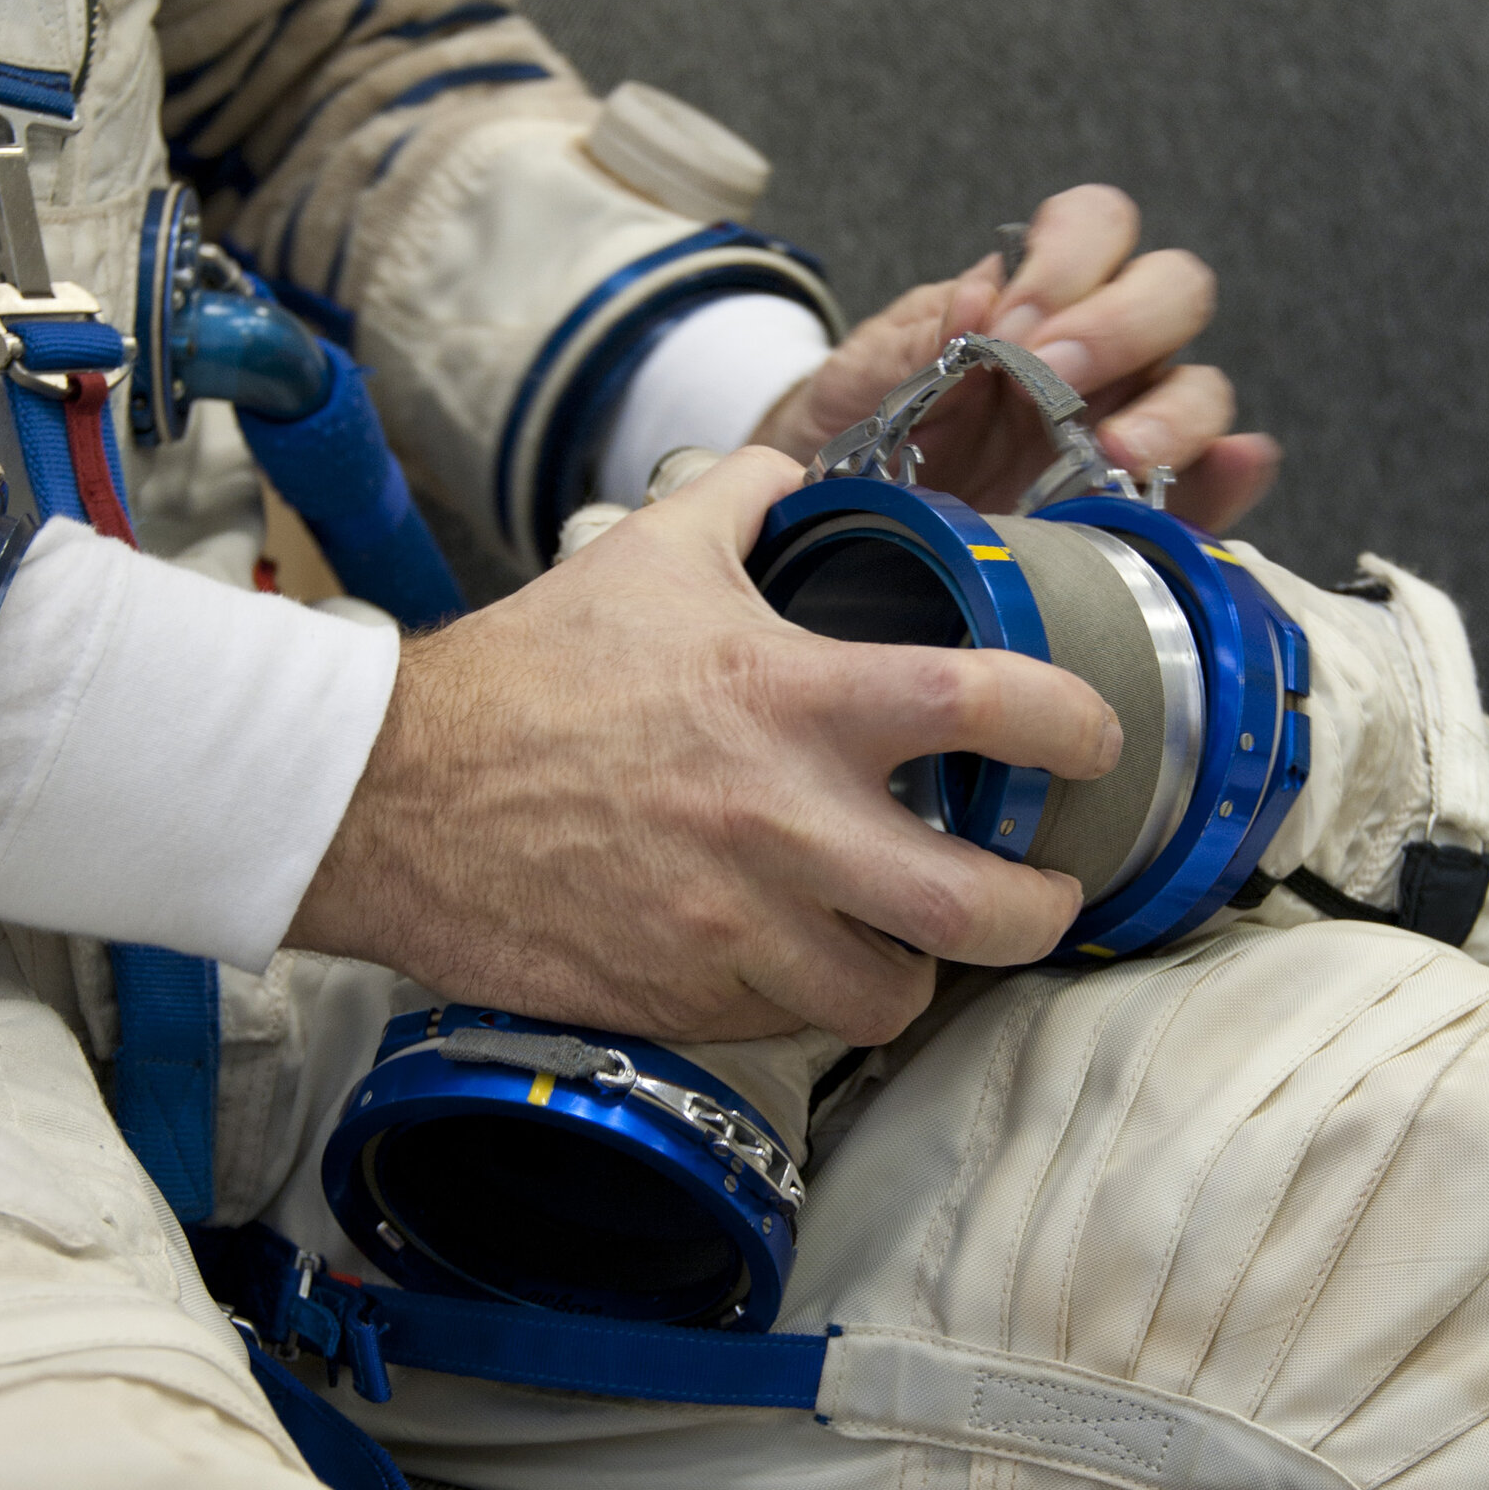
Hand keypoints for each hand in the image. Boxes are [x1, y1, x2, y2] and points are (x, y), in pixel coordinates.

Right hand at [288, 447, 1120, 1043]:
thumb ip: (740, 499)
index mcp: (793, 700)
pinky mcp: (687, 1000)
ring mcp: (738, 929)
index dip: (1078, 727)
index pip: (990, 707)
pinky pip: (793, 1027)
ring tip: (911, 941)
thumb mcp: (643, 555)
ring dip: (918, 972)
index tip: (1097, 740)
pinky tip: (797, 960)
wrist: (391, 798)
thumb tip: (789, 462)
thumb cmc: (522, 676)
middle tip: (1044, 893)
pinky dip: (811, 1003)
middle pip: (984, 910)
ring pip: (894, 998)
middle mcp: (785, 826)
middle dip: (1043, 912)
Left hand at [757, 185, 1278, 527]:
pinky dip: (1228, 481)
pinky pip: (1211, 490)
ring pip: (1201, 390)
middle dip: (1121, 326)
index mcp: (1040, 297)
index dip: (1069, 260)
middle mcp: (1102, 354)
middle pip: (1173, 293)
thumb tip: (983, 296)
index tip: (1010, 323)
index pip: (1098, 227)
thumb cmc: (860, 429)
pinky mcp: (1144, 512)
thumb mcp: (870, 372)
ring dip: (1171, 415)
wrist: (835, 517)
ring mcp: (1132, 429)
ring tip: (1114, 454)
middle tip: (1055, 379)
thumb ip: (924, 334)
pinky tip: (1227, 469)